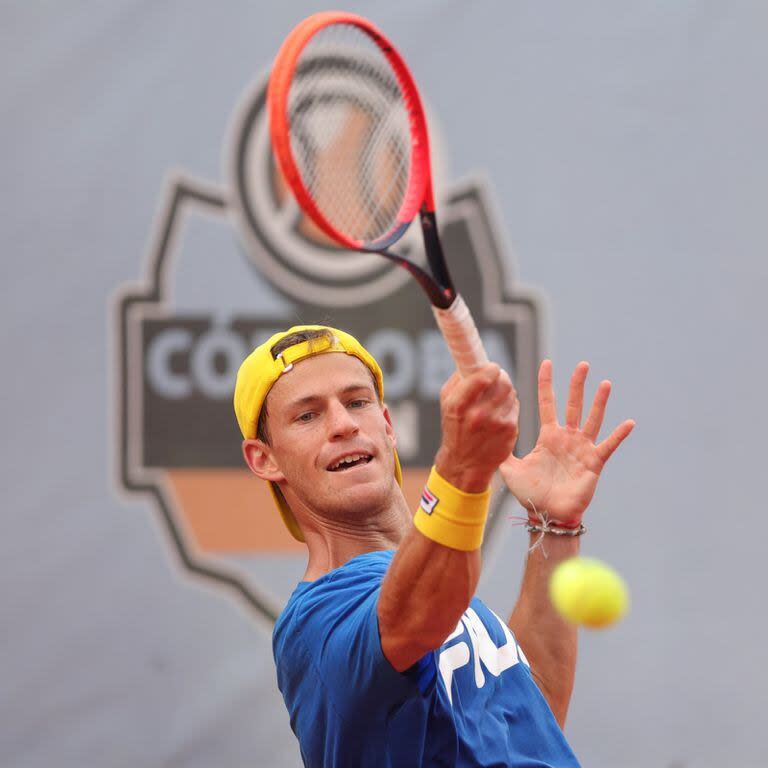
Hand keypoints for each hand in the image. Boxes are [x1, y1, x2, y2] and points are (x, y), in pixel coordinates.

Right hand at [435, 364, 518, 491]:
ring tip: (495, 397)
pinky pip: (515, 406)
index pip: (483, 376)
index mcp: (459, 405)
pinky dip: (509, 405)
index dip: (491, 368)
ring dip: (506, 391)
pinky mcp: (510, 431)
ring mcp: (497, 423)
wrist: (464, 463)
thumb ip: (459, 380)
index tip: (492, 368)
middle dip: (501, 377)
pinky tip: (499, 412)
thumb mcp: (447, 403)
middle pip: (503, 382)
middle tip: (497, 378)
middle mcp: (479, 414)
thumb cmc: (454, 429)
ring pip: (511, 393)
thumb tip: (474, 361)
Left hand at [500, 360, 633, 525]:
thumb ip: (501, 451)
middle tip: (582, 364)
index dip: (547, 384)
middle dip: (577, 384)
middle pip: (573, 405)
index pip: (547, 403)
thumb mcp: (510, 469)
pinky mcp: (593, 462)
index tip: (547, 363)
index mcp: (548, 436)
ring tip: (605, 383)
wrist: (547, 514)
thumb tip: (487, 435)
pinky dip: (619, 434)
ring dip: (599, 402)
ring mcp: (581, 449)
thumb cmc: (530, 493)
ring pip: (592, 419)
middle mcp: (567, 438)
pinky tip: (629, 422)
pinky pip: (608, 445)